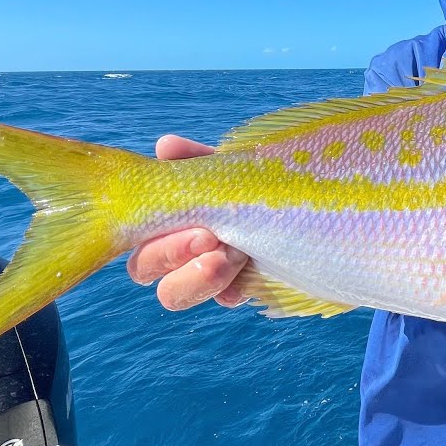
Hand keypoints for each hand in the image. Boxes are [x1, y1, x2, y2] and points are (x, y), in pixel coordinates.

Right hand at [126, 134, 250, 310]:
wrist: (309, 202)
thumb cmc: (262, 178)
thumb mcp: (233, 166)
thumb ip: (200, 160)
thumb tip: (166, 146)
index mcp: (168, 217)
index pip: (136, 232)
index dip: (154, 229)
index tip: (196, 224)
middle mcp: (178, 249)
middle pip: (143, 266)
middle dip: (171, 253)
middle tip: (212, 237)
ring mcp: (206, 274)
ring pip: (172, 293)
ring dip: (198, 276)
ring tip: (236, 255)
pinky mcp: (237, 290)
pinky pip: (223, 299)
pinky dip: (232, 289)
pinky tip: (249, 272)